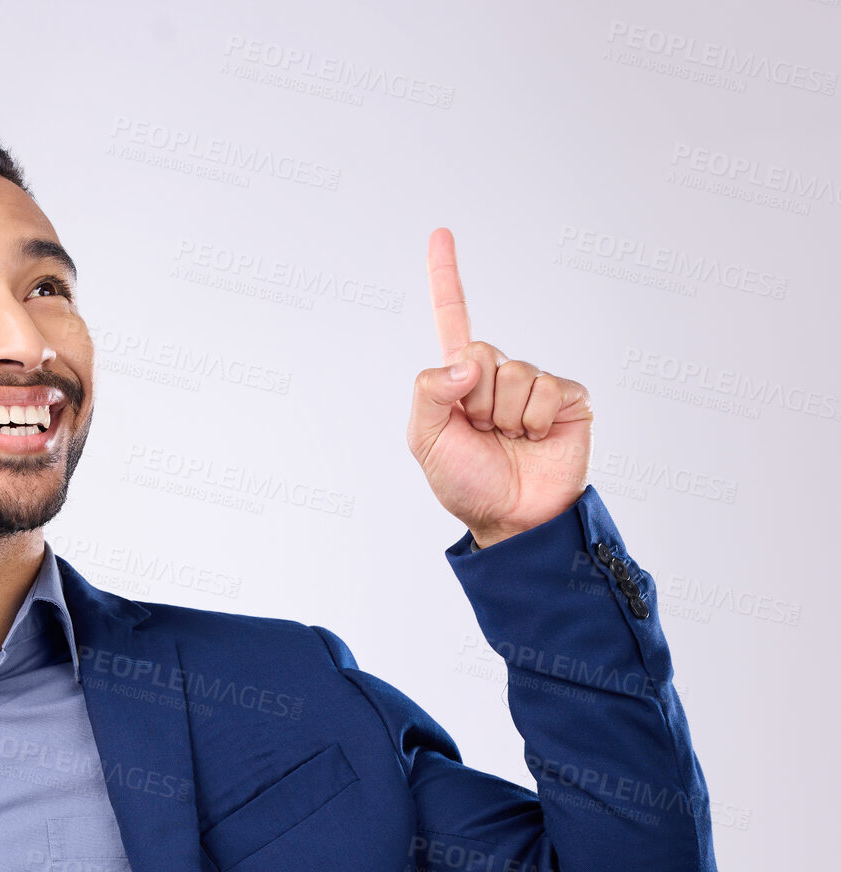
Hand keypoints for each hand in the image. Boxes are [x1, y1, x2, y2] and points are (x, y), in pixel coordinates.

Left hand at [408, 227, 592, 547]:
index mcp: (460, 379)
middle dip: (475, 401)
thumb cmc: (464, 481)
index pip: (453, 318)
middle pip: (481, 352)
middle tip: (483, 433)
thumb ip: (429, 392)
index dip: (446, 277)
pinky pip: (545, 391)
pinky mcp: (567, 398)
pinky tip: (535, 440)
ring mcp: (534, 384)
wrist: (510, 518)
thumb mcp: (425, 440)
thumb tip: (466, 362)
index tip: (440, 232)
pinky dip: (534, 421)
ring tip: (508, 441)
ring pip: (513, 374)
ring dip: (504, 416)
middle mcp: (498, 374)